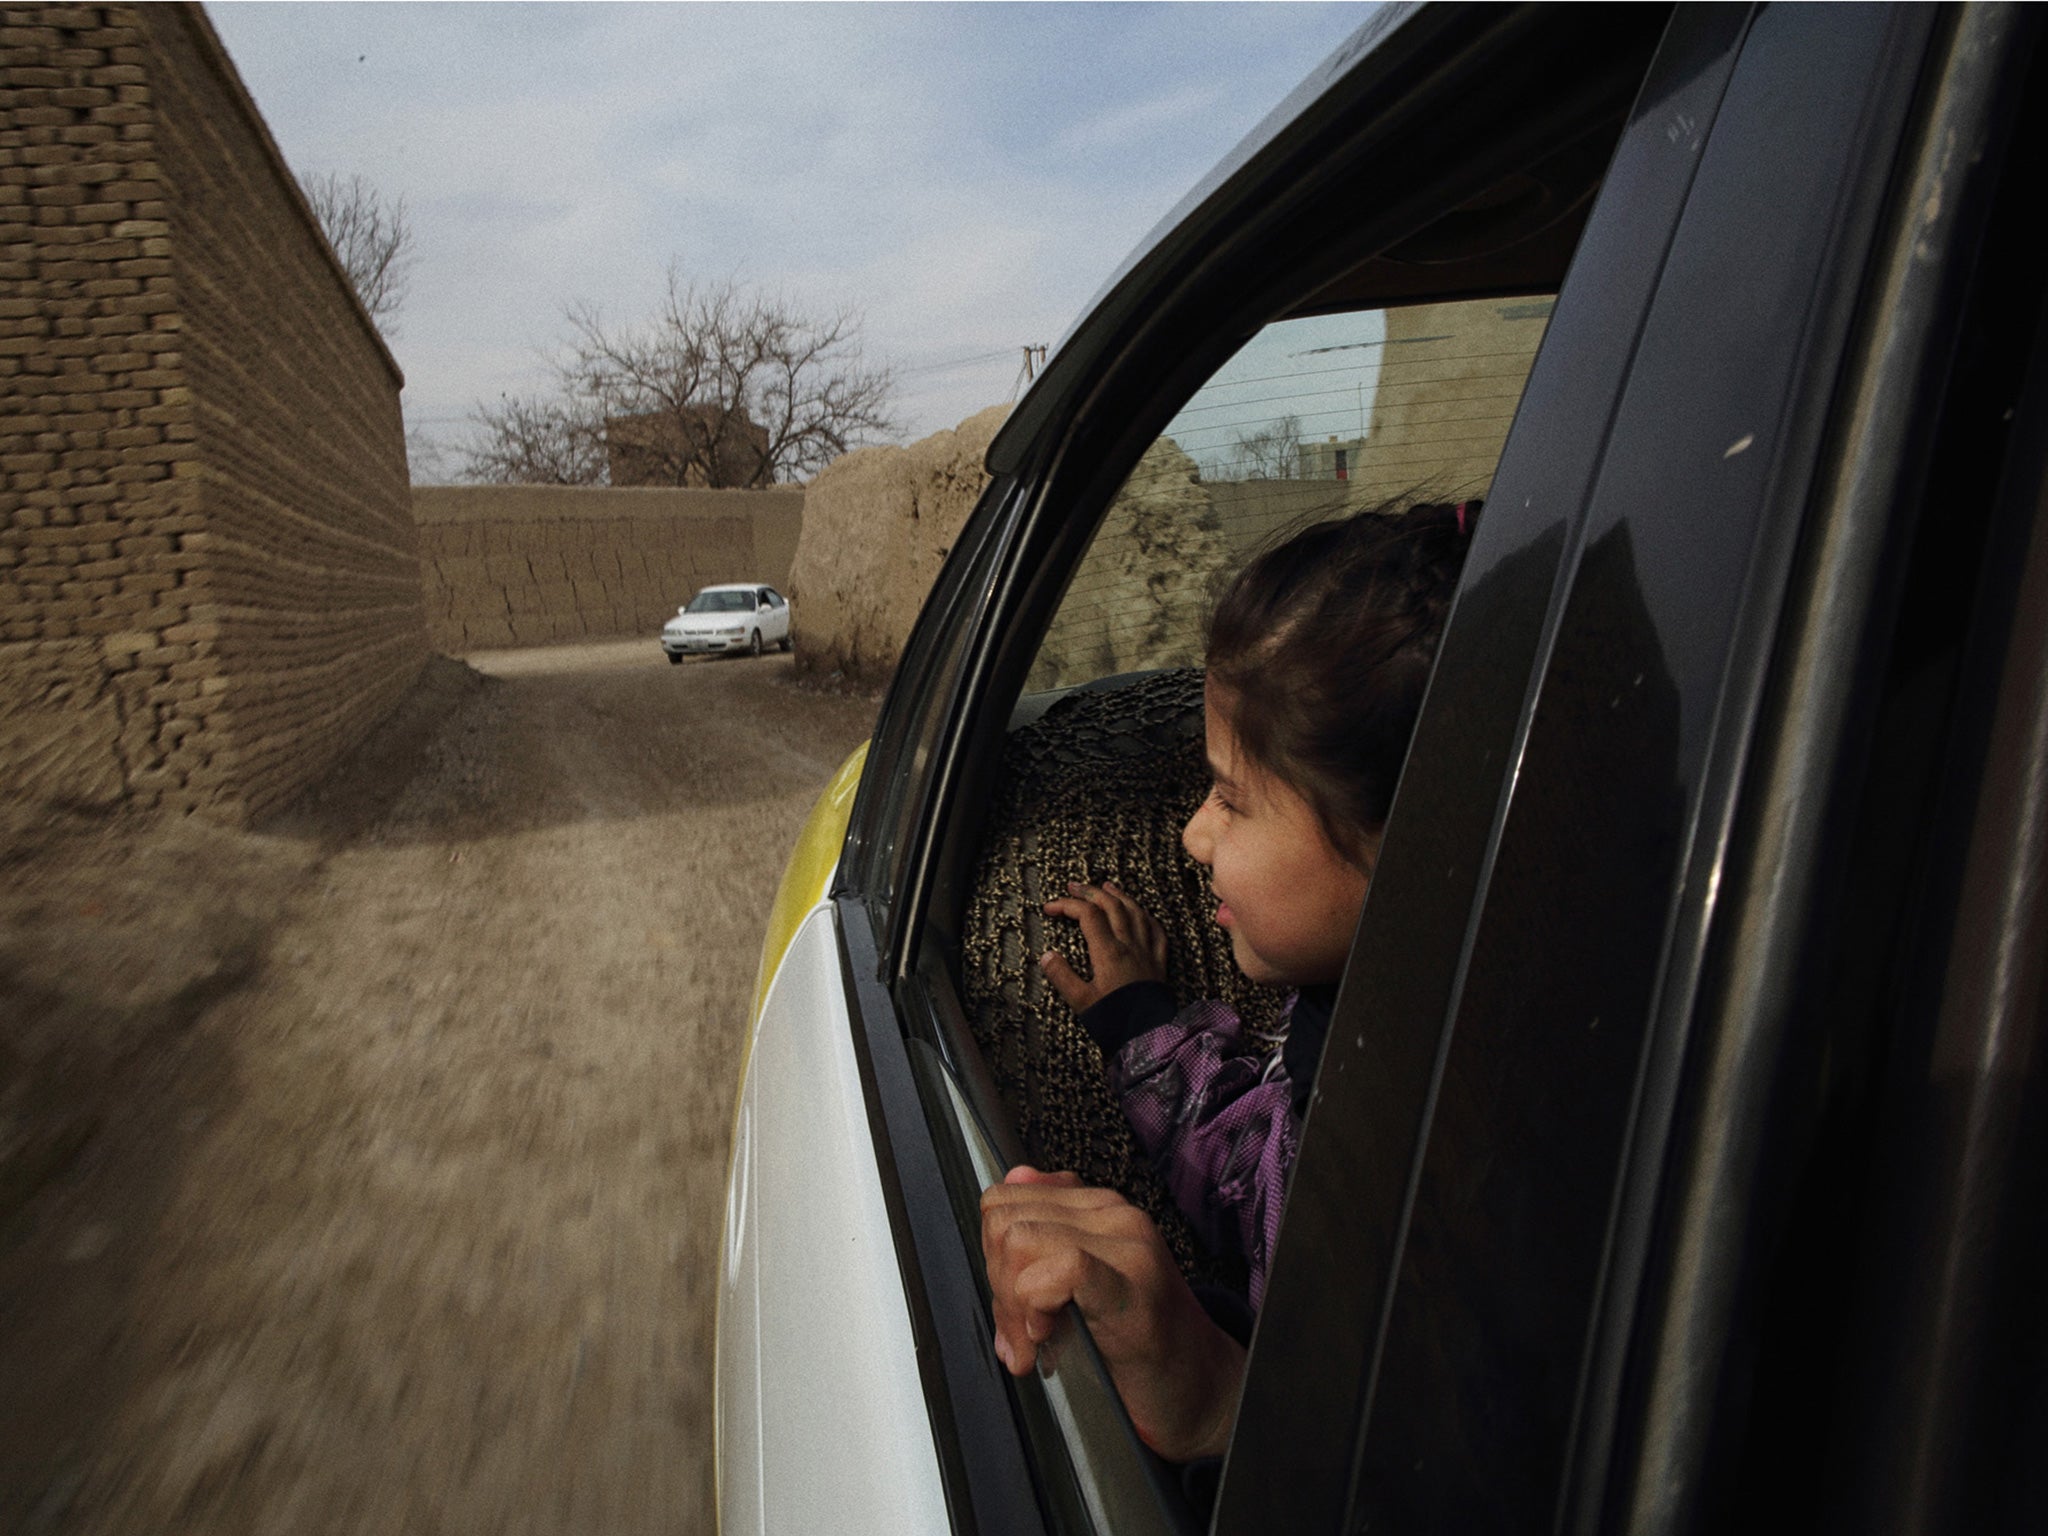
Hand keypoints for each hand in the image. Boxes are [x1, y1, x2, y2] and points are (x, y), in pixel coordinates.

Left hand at [981, 1166, 1244, 1461]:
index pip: (1007, 1201)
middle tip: (1021, 1335)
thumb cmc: (1139, 1345)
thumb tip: (1015, 1178)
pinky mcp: (1134, 1283)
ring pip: (1020, 1240)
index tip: (1011, 1310)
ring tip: (1034, 1342)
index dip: (992, 1259)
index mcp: (1099, 1209)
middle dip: (997, 1285)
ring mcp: (1129, 1244)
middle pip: (1004, 1220)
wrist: (1201, 1391)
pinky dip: (1036, 1307)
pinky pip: (1061, 1268)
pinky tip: (1050, 1337)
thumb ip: (1045, 1234)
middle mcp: (1115, 1214)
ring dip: (1012, 1303)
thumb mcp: (1080, 1284)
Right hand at [1040, 880, 1167, 1011]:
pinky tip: (1142, 914)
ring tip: (1107, 886)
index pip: (1087, 915)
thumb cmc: (1114, 1021)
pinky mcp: (1159, 963)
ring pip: (1135, 913)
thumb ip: (1062, 976)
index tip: (1049, 908)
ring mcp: (1147, 952)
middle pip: (1111, 906)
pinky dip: (1146, 917)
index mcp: (1108, 952)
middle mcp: (1129, 945)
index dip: (1067, 905)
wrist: (1149, 1037)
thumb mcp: (1081, 1001)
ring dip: (1120, 896)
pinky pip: (1156, 932)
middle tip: (1074, 886)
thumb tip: (1046, 956)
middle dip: (1091, 892)